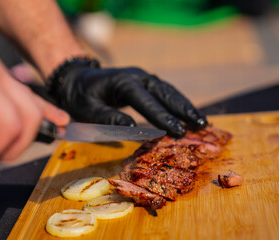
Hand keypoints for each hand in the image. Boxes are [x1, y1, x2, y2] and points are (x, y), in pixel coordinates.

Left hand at [50, 64, 206, 137]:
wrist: (77, 79)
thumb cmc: (80, 96)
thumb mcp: (88, 109)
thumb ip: (109, 118)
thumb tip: (133, 129)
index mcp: (123, 82)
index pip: (146, 100)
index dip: (162, 116)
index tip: (178, 130)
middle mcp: (136, 76)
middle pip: (164, 92)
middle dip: (183, 108)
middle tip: (200, 124)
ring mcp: (141, 77)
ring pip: (167, 90)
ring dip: (184, 105)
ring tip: (200, 120)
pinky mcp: (143, 82)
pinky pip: (163, 91)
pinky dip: (176, 102)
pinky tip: (186, 112)